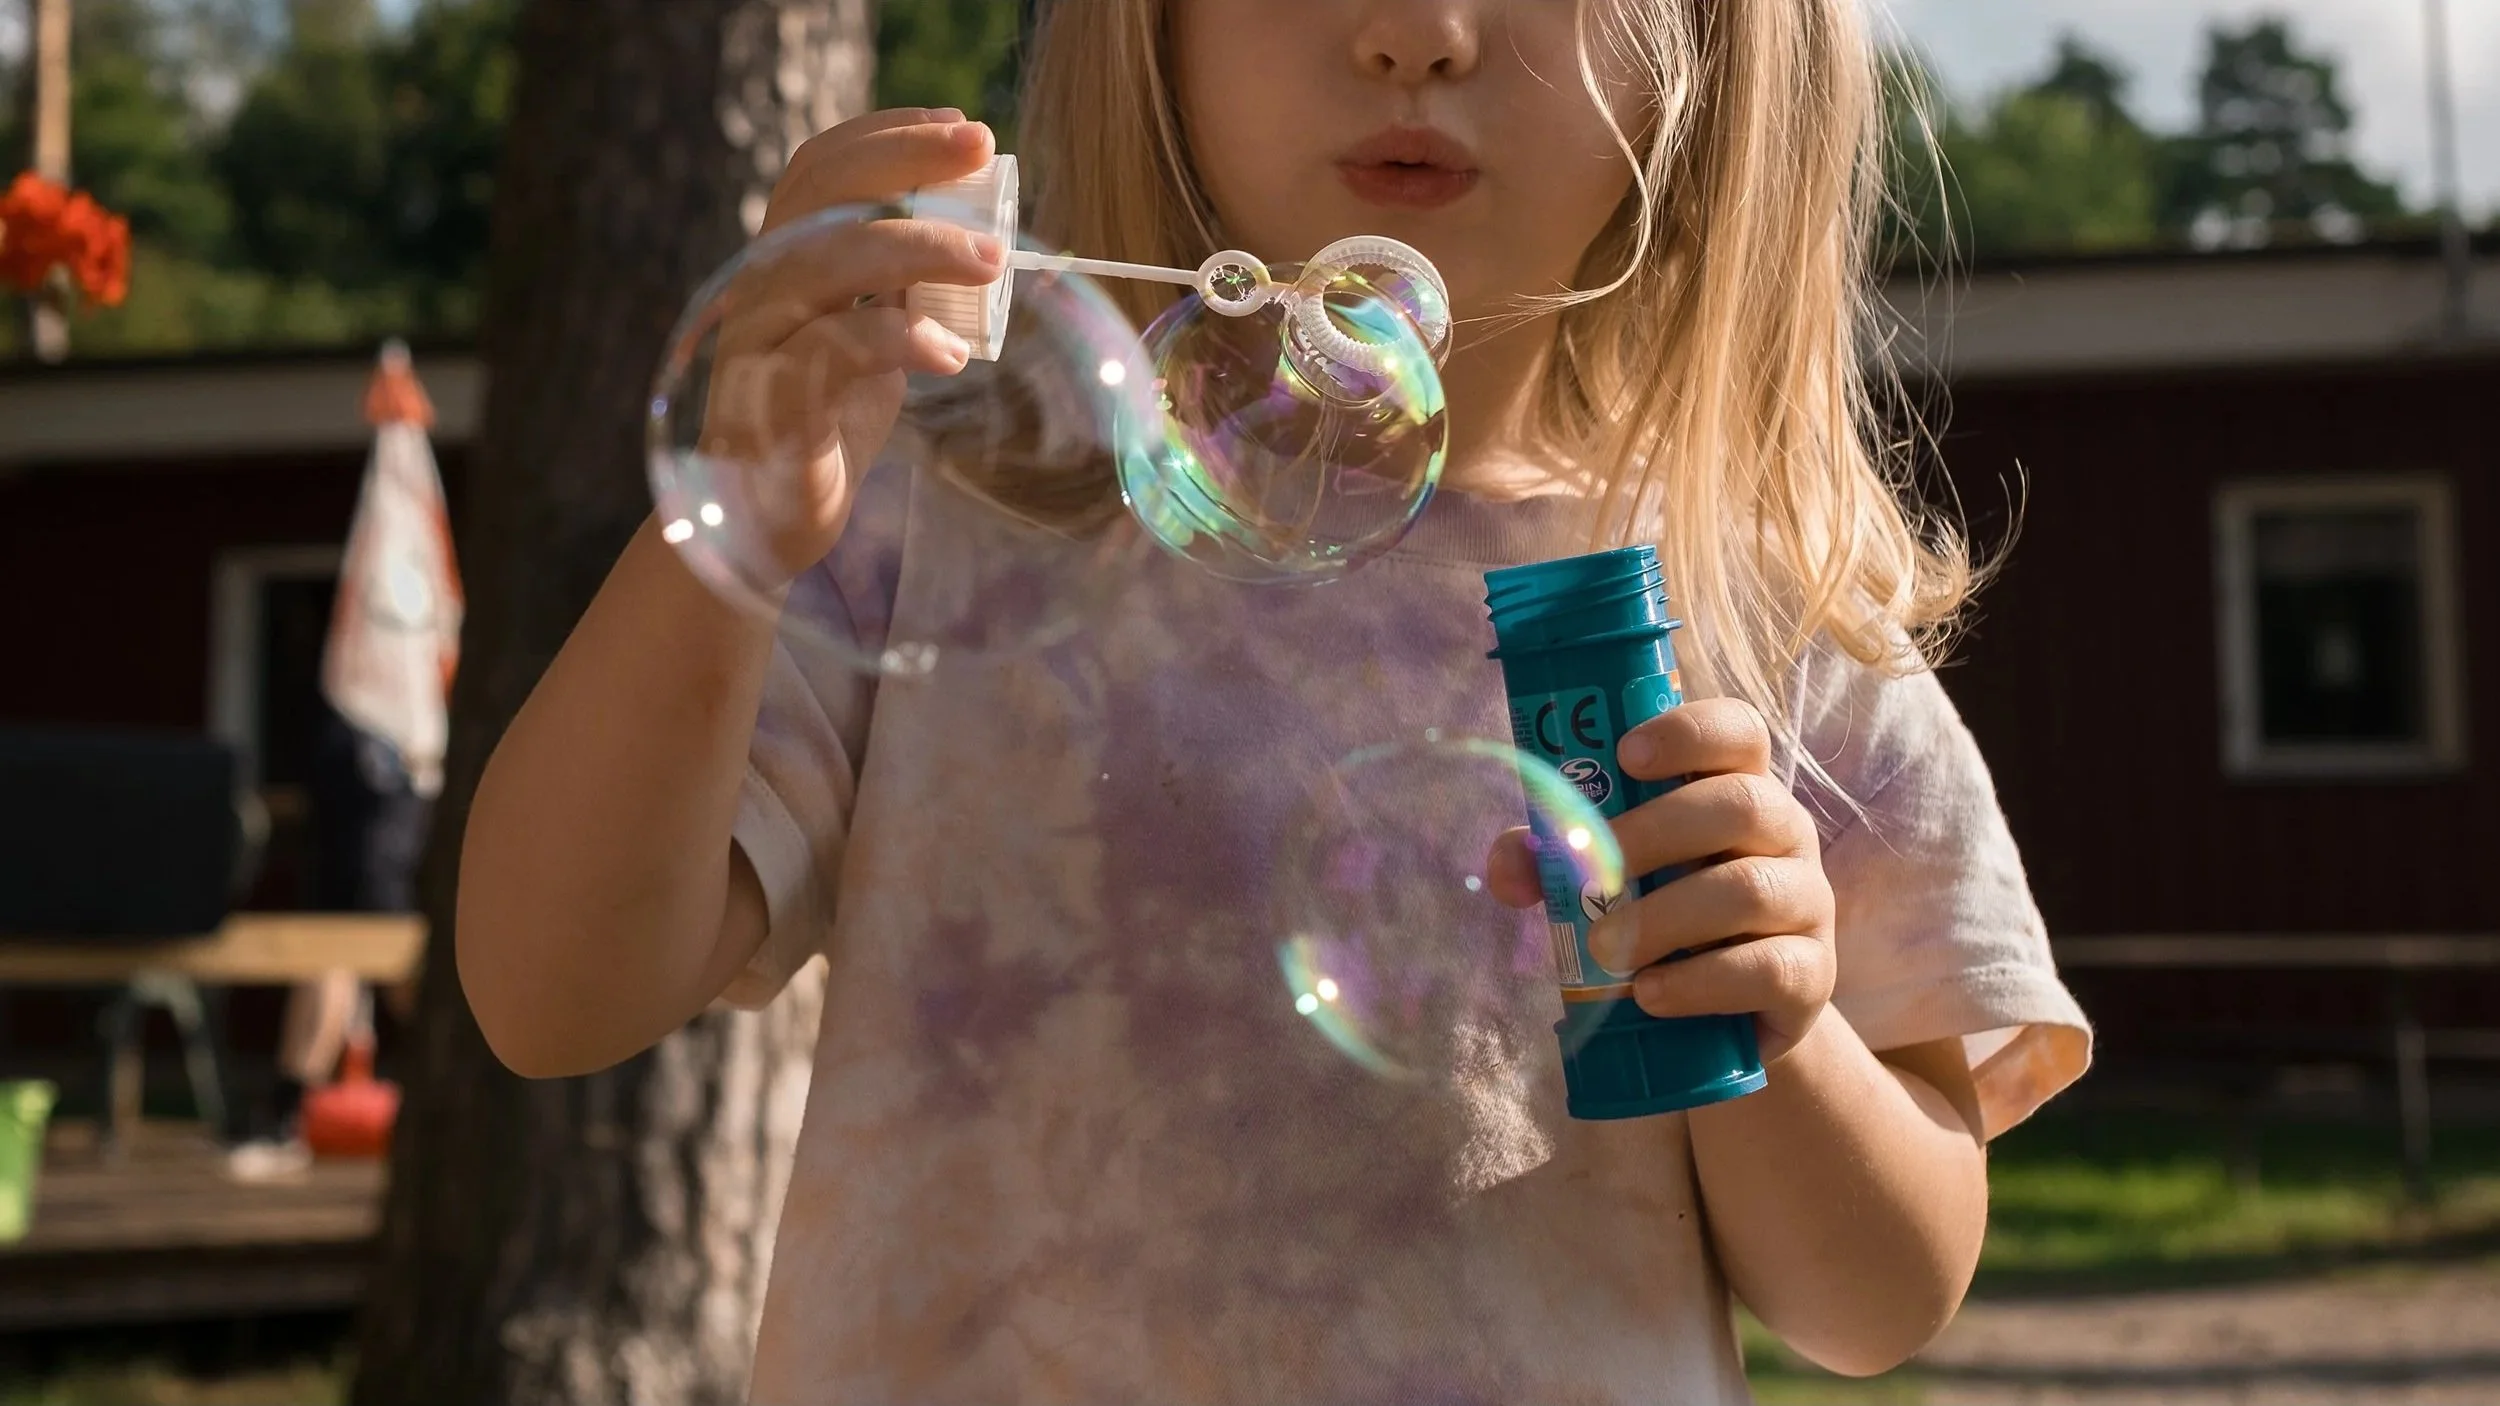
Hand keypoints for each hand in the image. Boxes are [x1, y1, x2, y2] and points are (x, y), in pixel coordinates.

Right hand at [701, 107, 1006, 582]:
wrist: (767, 518)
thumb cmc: (824, 419)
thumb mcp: (870, 334)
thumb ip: (897, 284)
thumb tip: (973, 232)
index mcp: (784, 261)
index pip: (820, 167)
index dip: (887, 133)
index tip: (962, 128)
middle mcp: (761, 288)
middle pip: (822, 195)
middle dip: (908, 161)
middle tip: (985, 155)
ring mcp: (759, 343)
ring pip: (825, 262)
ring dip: (918, 247)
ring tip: (991, 261)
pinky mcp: (773, 404)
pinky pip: (830, 349)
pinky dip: (898, 338)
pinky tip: (950, 354)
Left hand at [1488, 698, 1836, 1063]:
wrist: (1727, 1019)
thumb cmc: (1664, 919)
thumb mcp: (1609, 880)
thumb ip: (1552, 862)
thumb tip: (1508, 867)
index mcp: (1737, 789)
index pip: (1738, 731)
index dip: (1688, 732)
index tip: (1627, 754)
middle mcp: (1784, 834)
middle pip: (1742, 803)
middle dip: (1655, 833)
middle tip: (1593, 875)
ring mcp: (1807, 903)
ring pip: (1750, 889)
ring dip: (1665, 917)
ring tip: (1605, 948)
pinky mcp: (1811, 975)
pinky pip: (1768, 968)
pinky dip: (1699, 981)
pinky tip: (1649, 994)